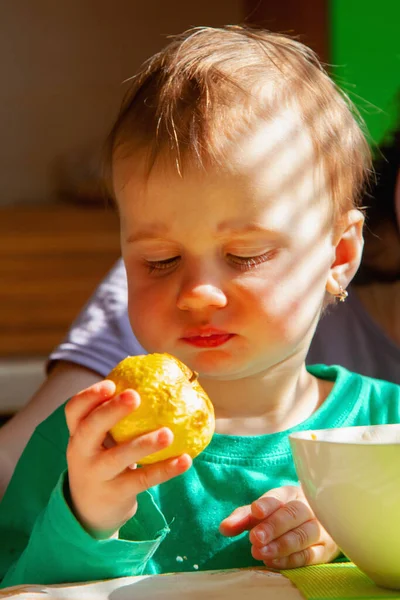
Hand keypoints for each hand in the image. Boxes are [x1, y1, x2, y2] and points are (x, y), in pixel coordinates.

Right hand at [65, 380, 191, 538]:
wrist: (90, 510)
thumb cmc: (102, 460)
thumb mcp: (99, 440)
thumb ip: (115, 417)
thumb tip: (155, 380)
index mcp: (78, 433)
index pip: (74, 411)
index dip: (89, 396)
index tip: (111, 384)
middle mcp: (81, 453)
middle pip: (89, 429)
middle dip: (110, 411)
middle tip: (135, 396)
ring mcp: (97, 475)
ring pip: (118, 458)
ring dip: (144, 444)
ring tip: (168, 433)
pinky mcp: (116, 494)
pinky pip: (142, 479)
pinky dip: (165, 470)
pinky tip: (185, 460)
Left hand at [220, 485, 339, 568]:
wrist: (318, 522)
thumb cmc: (282, 515)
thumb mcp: (262, 512)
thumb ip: (242, 518)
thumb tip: (224, 528)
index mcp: (290, 494)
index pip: (279, 496)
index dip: (267, 504)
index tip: (255, 511)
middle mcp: (308, 508)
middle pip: (293, 514)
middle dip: (273, 526)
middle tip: (254, 538)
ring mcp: (319, 528)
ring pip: (302, 535)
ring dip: (281, 545)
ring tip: (260, 552)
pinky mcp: (325, 549)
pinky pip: (309, 555)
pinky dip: (290, 560)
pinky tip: (273, 562)